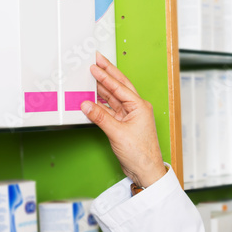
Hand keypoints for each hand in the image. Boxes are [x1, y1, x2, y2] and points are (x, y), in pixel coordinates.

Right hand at [82, 52, 166, 187]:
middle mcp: (136, 109)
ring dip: (102, 88)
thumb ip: (100, 117)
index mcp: (140, 106)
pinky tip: (91, 98)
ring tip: (90, 76)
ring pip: (113, 98)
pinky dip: (100, 104)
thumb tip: (86, 104)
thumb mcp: (117, 133)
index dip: (105, 76)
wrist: (146, 171)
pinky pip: (109, 110)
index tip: (94, 66)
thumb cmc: (141, 154)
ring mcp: (130, 116)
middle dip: (107, 73)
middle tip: (96, 60)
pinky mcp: (123, 125)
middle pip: (119, 86)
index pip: (119, 87)